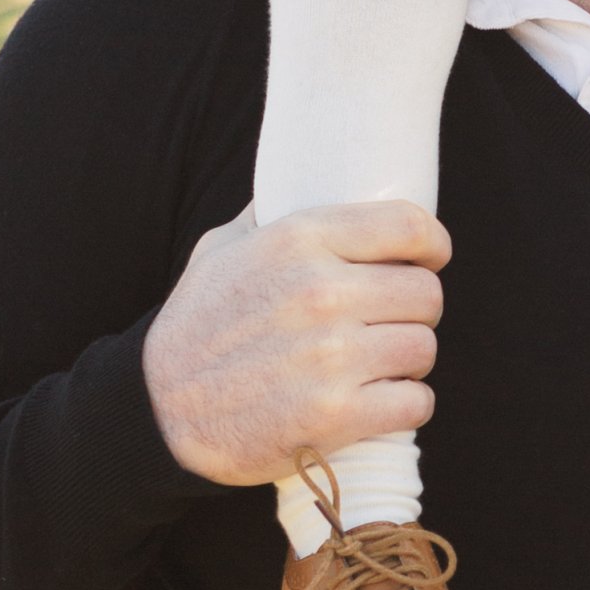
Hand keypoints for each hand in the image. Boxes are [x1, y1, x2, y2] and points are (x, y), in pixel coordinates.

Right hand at [143, 202, 448, 487]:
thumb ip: (273, 216)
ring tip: (376, 365)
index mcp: (298, 241)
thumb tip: (312, 175)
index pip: (409, 225)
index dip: (431, 245)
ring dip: (407, 361)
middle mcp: (319, 293)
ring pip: (424, 348)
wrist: (158, 412)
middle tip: (388, 324)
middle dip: (414, 311)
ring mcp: (331, 357)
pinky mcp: (336, 415)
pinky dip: (404, 406)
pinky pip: (415, 402)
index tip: (429, 259)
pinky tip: (376, 402)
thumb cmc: (196, 326)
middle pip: (426, 294)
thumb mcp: (222, 250)